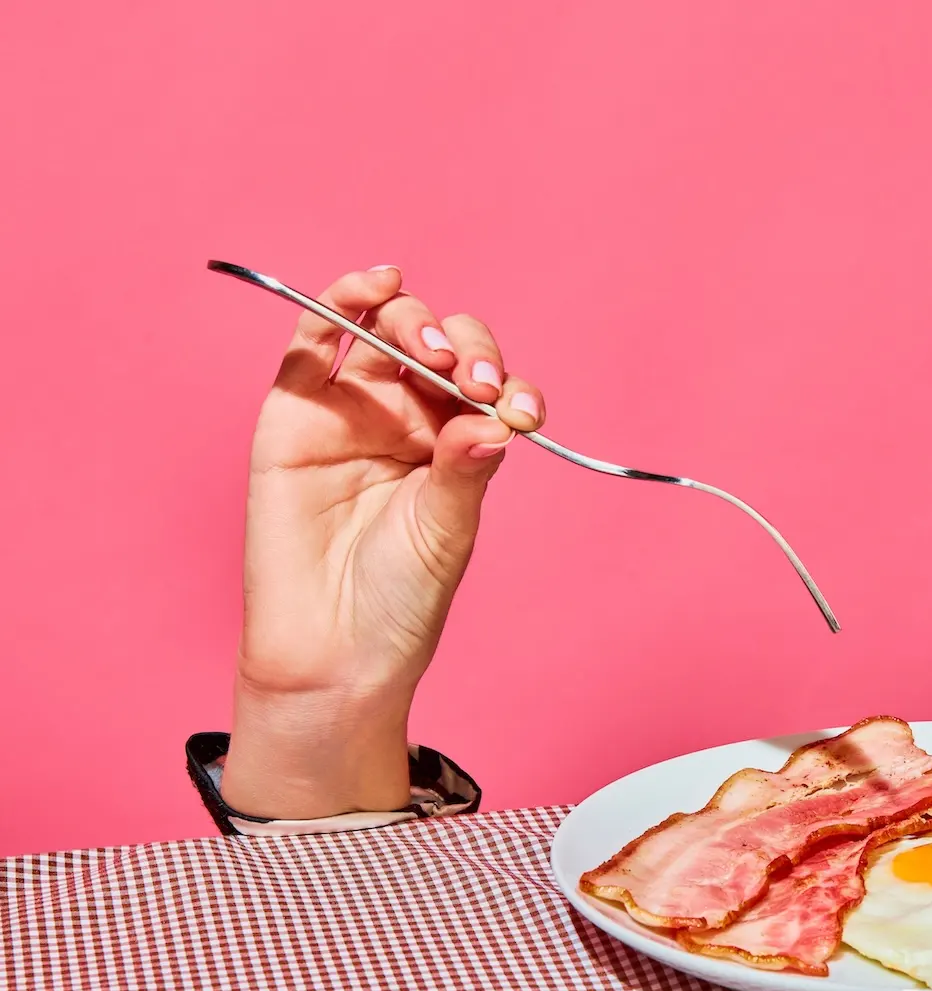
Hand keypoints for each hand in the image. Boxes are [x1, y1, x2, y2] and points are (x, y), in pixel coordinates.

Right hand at [220, 267, 544, 817]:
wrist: (333, 650)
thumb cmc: (399, 598)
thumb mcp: (448, 531)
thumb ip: (464, 470)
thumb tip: (494, 418)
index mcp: (456, 440)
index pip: (485, 382)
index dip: (506, 381)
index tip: (521, 409)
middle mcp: (407, 417)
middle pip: (439, 346)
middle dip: (463, 350)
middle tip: (473, 382)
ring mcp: (351, 409)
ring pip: (384, 331)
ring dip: (413, 321)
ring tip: (431, 352)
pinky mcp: (294, 412)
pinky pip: (316, 344)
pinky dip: (341, 304)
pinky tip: (374, 284)